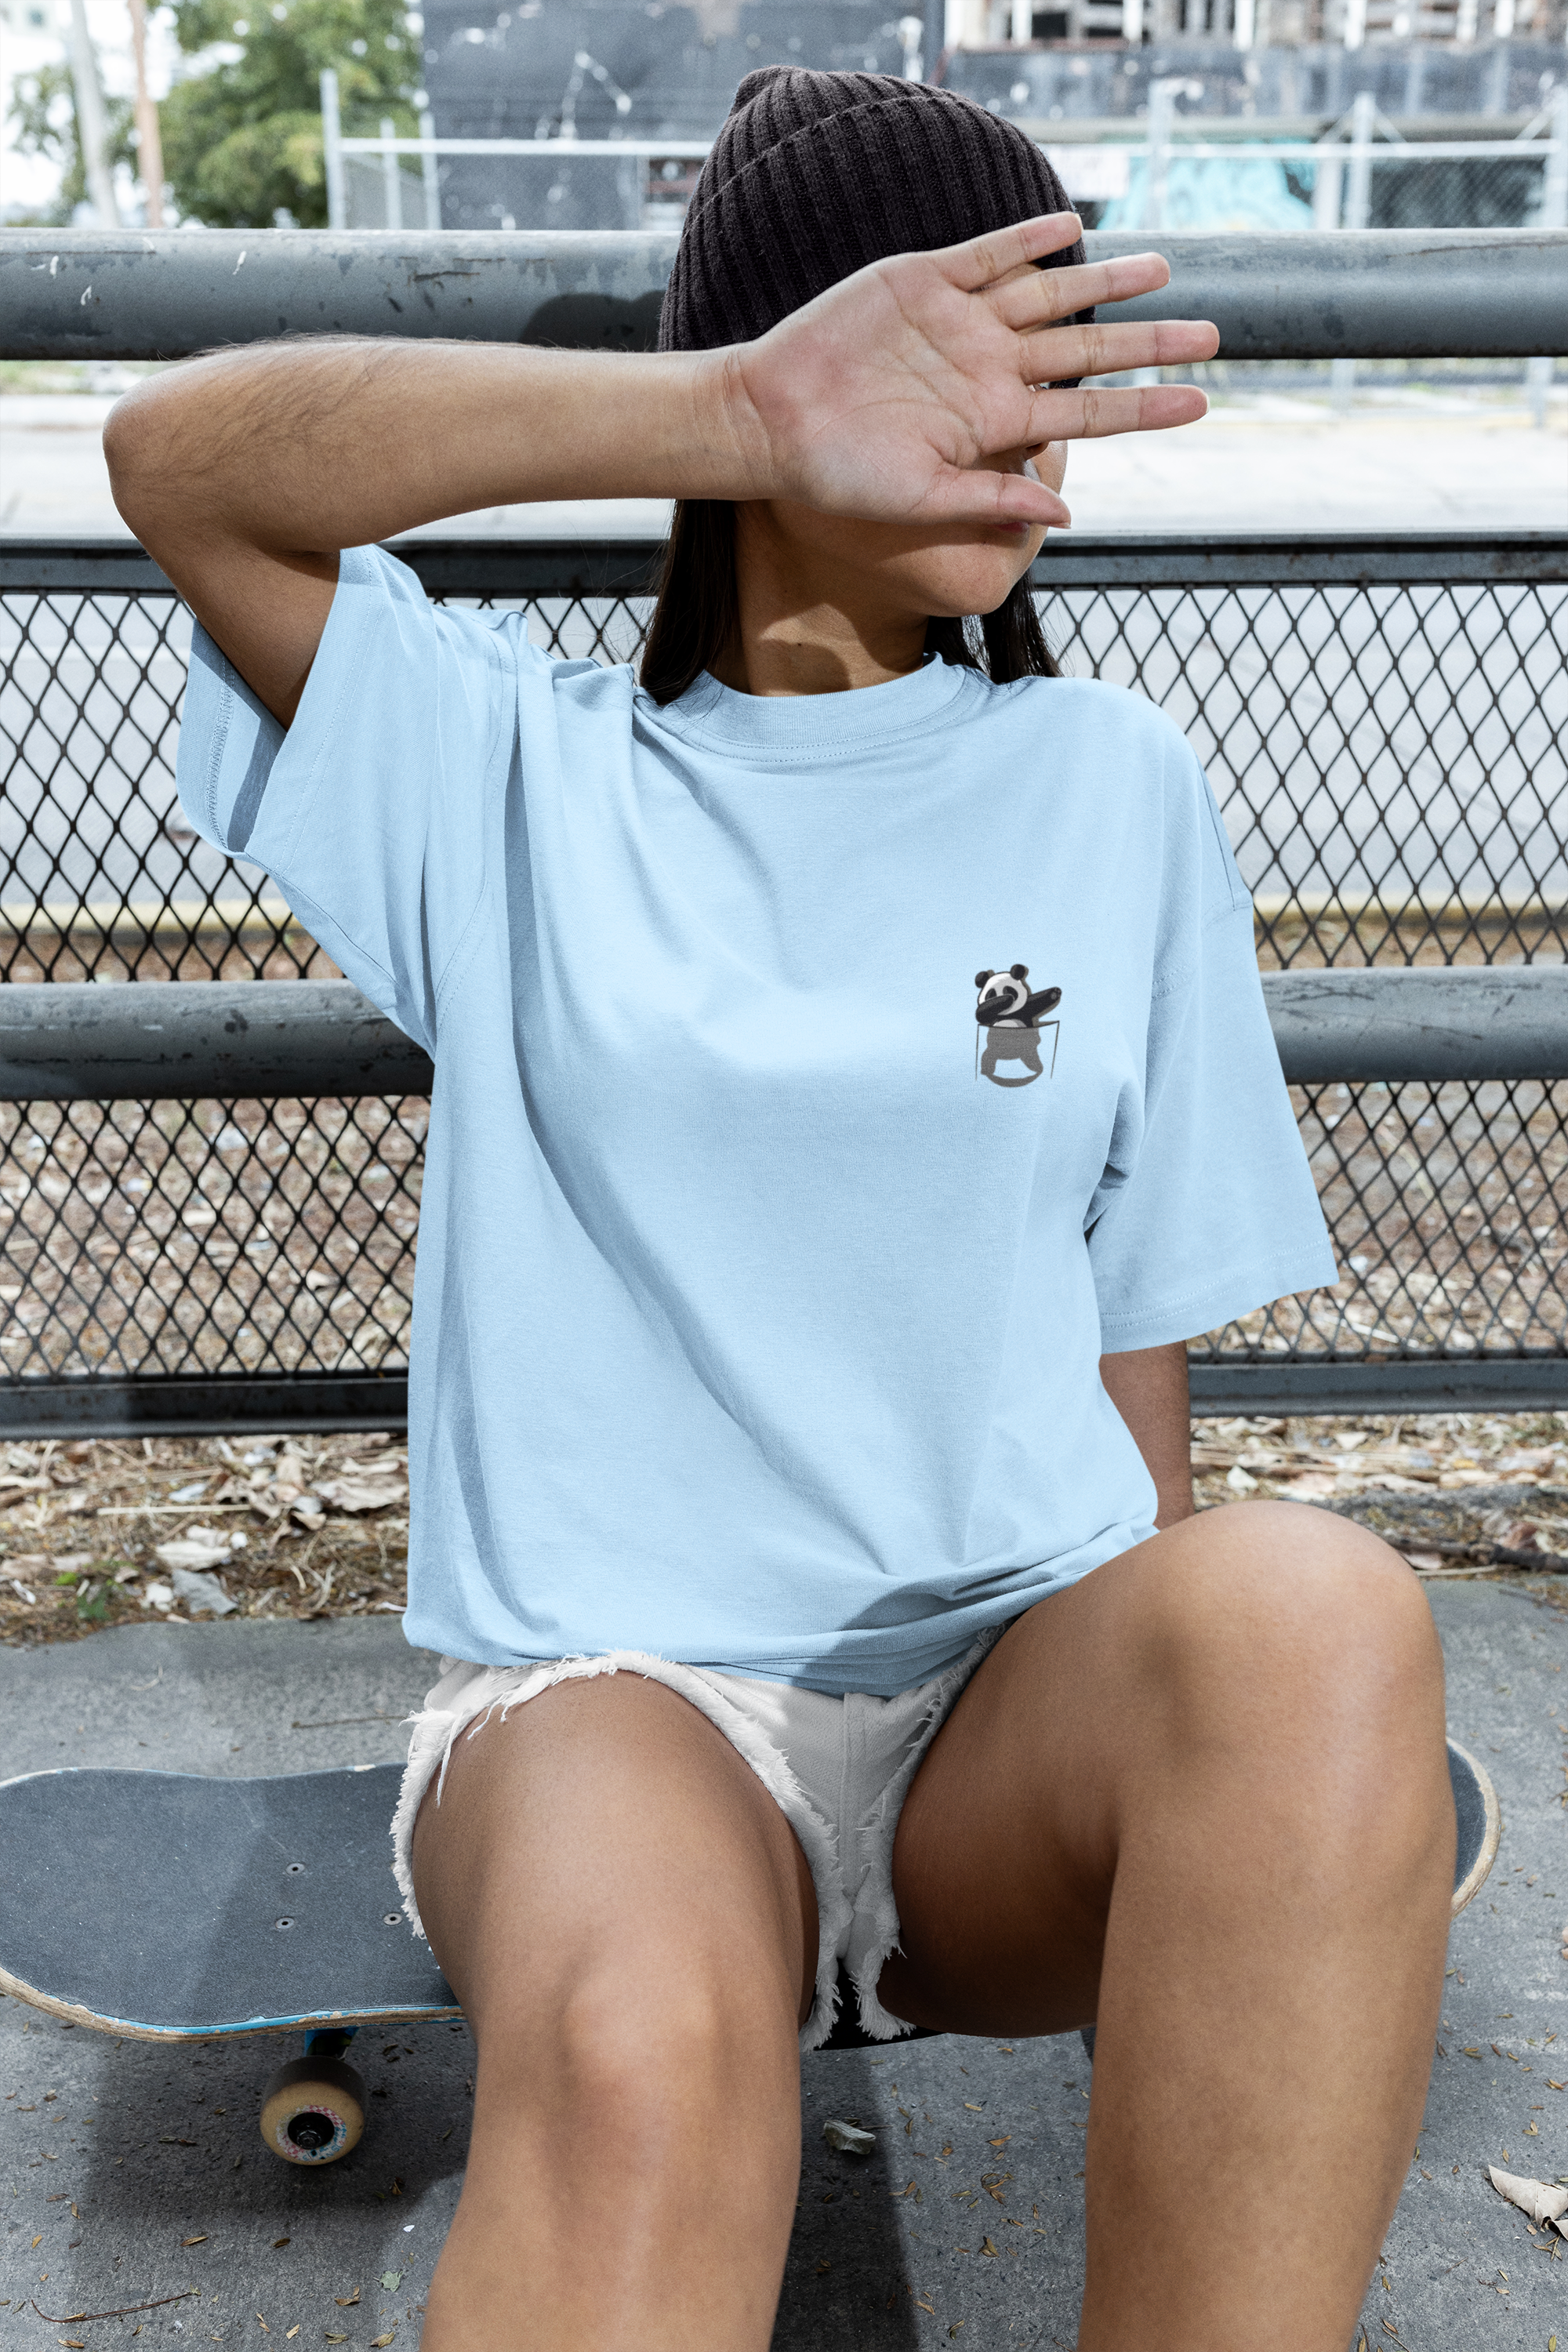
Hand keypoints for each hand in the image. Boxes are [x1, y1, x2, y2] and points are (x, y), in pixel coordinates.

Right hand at [710, 211, 1218, 530]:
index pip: (1087, 412)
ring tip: (1163, 268)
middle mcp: (988, 369)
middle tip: (1214, 333)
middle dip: (1149, 343)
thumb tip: (1065, 511)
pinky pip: (989, 253)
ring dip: (1106, 280)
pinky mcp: (924, 280)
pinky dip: (1029, 237)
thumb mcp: (919, 500)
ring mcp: (960, 322)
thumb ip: (992, 499)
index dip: (1144, 407)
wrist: (771, 421)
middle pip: (1087, 349)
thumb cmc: (838, 476)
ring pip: (1051, 294)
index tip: (1200, 403)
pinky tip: (1074, 226)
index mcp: (994, 424)